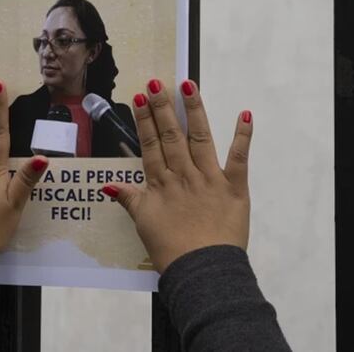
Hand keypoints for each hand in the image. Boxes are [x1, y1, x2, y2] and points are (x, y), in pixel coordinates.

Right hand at [104, 79, 252, 272]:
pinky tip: (245, 114)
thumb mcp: (143, 223)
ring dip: (194, 110)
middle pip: (171, 135)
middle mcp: (183, 175)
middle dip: (163, 107)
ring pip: (200, 138)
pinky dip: (243, 136)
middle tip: (157, 83)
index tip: (139, 98)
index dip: (144, 120)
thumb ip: (129, 199)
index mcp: (161, 183)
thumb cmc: (171, 250)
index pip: (150, 144)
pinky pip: (239, 158)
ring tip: (188, 85)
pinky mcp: (235, 188)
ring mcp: (210, 179)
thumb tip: (109, 186)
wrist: (201, 270)